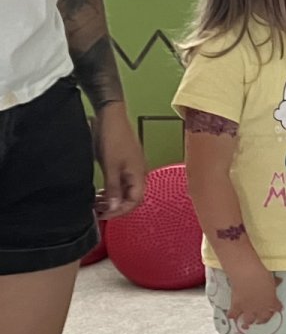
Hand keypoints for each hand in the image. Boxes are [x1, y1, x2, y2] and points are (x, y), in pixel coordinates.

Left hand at [93, 102, 146, 219]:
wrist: (111, 117)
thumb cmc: (113, 138)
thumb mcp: (111, 166)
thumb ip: (114, 188)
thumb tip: (114, 207)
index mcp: (139, 175)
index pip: (134, 201)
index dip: (120, 211)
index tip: (104, 216)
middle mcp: (139, 173)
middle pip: (131, 198)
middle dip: (115, 207)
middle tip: (98, 211)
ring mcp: (132, 168)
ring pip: (125, 191)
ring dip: (112, 199)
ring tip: (96, 202)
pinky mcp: (124, 164)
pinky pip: (121, 183)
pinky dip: (111, 190)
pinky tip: (101, 191)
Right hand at [226, 264, 282, 328]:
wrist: (247, 275)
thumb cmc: (261, 274)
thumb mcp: (272, 279)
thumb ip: (275, 283)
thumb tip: (279, 281)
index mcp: (271, 301)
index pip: (277, 308)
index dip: (276, 308)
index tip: (276, 309)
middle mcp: (261, 308)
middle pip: (263, 318)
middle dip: (262, 320)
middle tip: (260, 320)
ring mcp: (248, 308)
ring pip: (248, 321)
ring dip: (248, 321)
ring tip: (246, 322)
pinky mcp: (237, 306)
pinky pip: (233, 315)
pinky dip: (232, 316)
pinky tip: (232, 316)